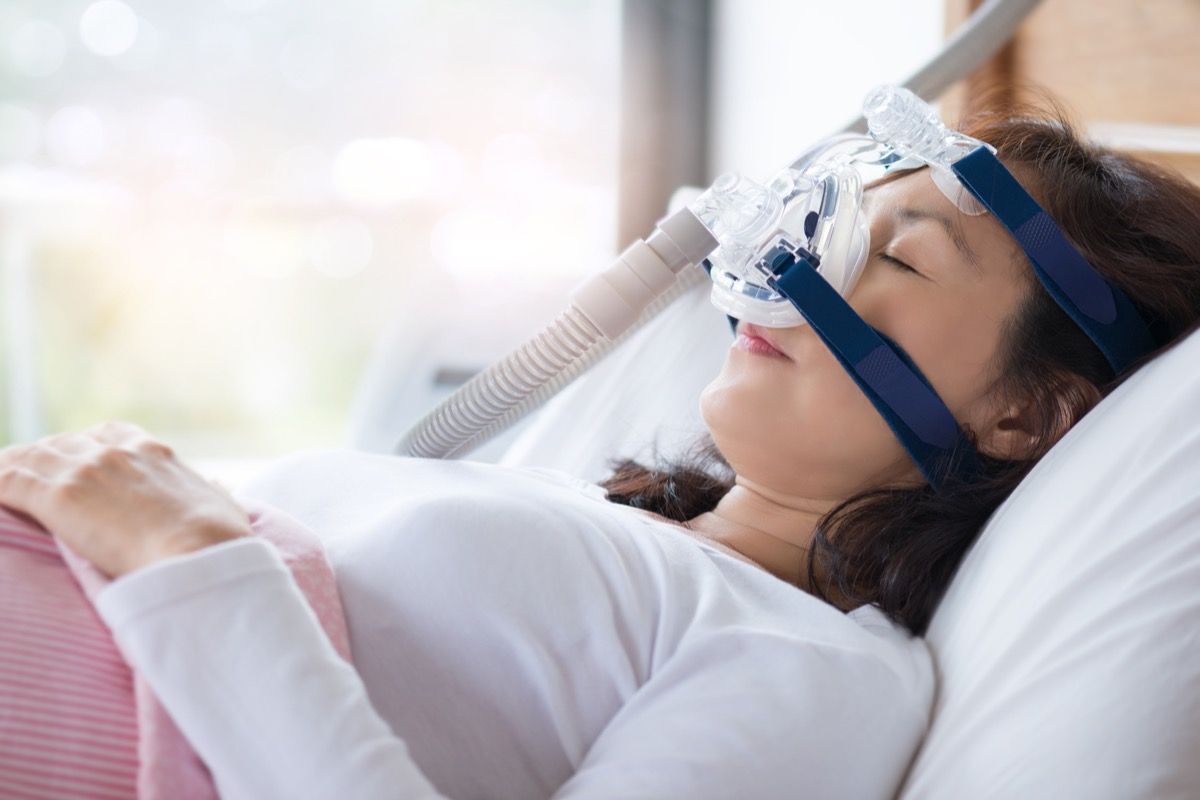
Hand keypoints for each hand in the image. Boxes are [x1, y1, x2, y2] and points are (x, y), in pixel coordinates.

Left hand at [0, 421, 251, 577]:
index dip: (86, 446)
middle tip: (27, 481)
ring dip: (12, 471)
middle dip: (43, 460)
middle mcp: (117, 453)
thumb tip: (217, 487)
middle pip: (62, 443)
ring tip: (2, 485)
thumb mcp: (224, 506)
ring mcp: (86, 471)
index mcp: (154, 452)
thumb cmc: (219, 540)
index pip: (108, 433)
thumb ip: (213, 492)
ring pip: (30, 458)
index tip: (77, 463)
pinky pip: (9, 481)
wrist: (200, 553)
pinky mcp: (61, 497)